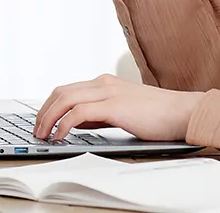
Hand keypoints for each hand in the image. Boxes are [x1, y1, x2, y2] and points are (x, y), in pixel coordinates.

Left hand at [33, 74, 203, 142]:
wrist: (182, 112)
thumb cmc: (158, 115)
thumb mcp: (123, 110)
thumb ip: (99, 113)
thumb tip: (76, 122)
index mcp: (105, 83)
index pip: (67, 89)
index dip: (49, 106)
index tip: (42, 122)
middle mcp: (104, 83)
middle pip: (61, 92)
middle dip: (44, 112)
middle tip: (37, 130)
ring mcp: (109, 93)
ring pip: (65, 99)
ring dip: (49, 118)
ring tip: (43, 135)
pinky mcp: (114, 106)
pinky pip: (78, 113)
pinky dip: (64, 124)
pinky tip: (60, 136)